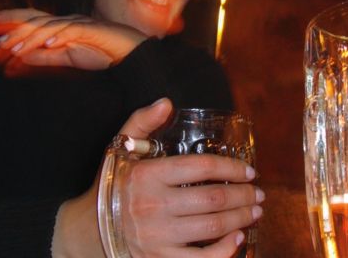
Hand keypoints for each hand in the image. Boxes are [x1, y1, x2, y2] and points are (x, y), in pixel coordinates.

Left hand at [0, 8, 146, 70]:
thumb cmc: (102, 53)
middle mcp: (67, 20)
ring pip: (49, 26)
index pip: (31, 19)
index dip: (10, 18)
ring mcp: (79, 23)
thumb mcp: (68, 58)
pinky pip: (72, 31)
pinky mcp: (92, 29)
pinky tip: (47, 44)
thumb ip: (46, 57)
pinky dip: (58, 37)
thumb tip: (21, 57)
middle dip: (11, 24)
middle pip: (35, 18)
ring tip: (13, 47)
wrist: (131, 52)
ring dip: (30, 36)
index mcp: (60, 26)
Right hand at [51, 98, 263, 257]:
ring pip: (212, 227)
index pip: (200, 167)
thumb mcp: (121, 148)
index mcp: (148, 175)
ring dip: (241, 218)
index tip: (248, 171)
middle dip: (243, 195)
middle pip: (213, 199)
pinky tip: (239, 238)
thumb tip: (167, 103)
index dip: (230, 168)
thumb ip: (142, 121)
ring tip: (255, 211)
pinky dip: (225, 250)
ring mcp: (157, 236)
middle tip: (258, 193)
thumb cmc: (113, 185)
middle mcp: (153, 205)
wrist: (89, 228)